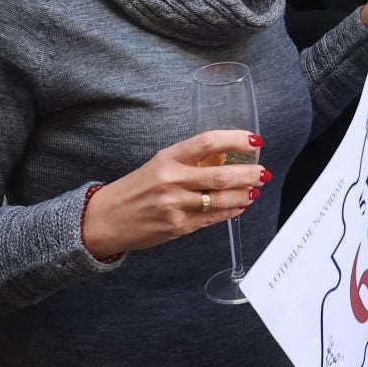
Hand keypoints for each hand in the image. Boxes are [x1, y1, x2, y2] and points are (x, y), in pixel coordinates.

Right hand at [80, 129, 265, 259]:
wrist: (104, 220)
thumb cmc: (135, 189)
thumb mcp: (159, 164)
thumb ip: (190, 161)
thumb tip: (228, 157)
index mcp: (168, 158)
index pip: (209, 142)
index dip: (236, 139)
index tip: (254, 140)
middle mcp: (172, 180)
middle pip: (222, 175)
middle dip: (250, 173)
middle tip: (264, 171)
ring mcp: (175, 206)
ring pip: (221, 199)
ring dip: (245, 194)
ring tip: (256, 189)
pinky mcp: (178, 227)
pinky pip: (213, 218)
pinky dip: (232, 211)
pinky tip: (241, 206)